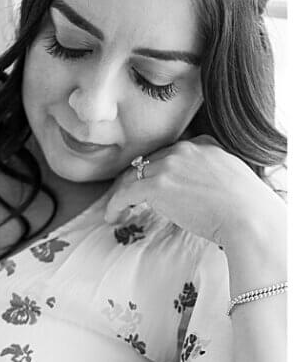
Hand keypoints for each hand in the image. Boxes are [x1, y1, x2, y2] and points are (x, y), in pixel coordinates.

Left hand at [104, 137, 283, 267]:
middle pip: (149, 162)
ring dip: (123, 192)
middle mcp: (183, 149)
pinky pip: (126, 192)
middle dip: (137, 179)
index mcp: (202, 144)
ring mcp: (168, 165)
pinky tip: (112, 215)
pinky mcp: (157, 185)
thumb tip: (201, 190)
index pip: (170, 153)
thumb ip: (212, 173)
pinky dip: (116, 204)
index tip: (149, 182)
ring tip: (117, 208)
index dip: (157, 169)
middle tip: (128, 196)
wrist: (249, 217)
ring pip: (134, 175)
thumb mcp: (231, 175)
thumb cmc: (247, 207)